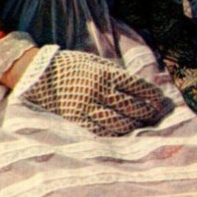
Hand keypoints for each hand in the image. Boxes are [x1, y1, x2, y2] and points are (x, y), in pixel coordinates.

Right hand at [19, 48, 172, 136]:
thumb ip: (115, 74)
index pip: (137, 87)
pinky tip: (123, 134)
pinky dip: (116, 134)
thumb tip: (140, 89)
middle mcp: (97, 91)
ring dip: (135, 126)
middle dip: (148, 112)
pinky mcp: (75, 121)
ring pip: (120, 122)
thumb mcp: (94, 62)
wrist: (36, 75)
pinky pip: (102, 132)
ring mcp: (86, 108)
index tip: (161, 101)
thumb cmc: (69, 67)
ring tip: (143, 126)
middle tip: (157, 115)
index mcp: (103, 73)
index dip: (152, 95)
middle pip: (132, 107)